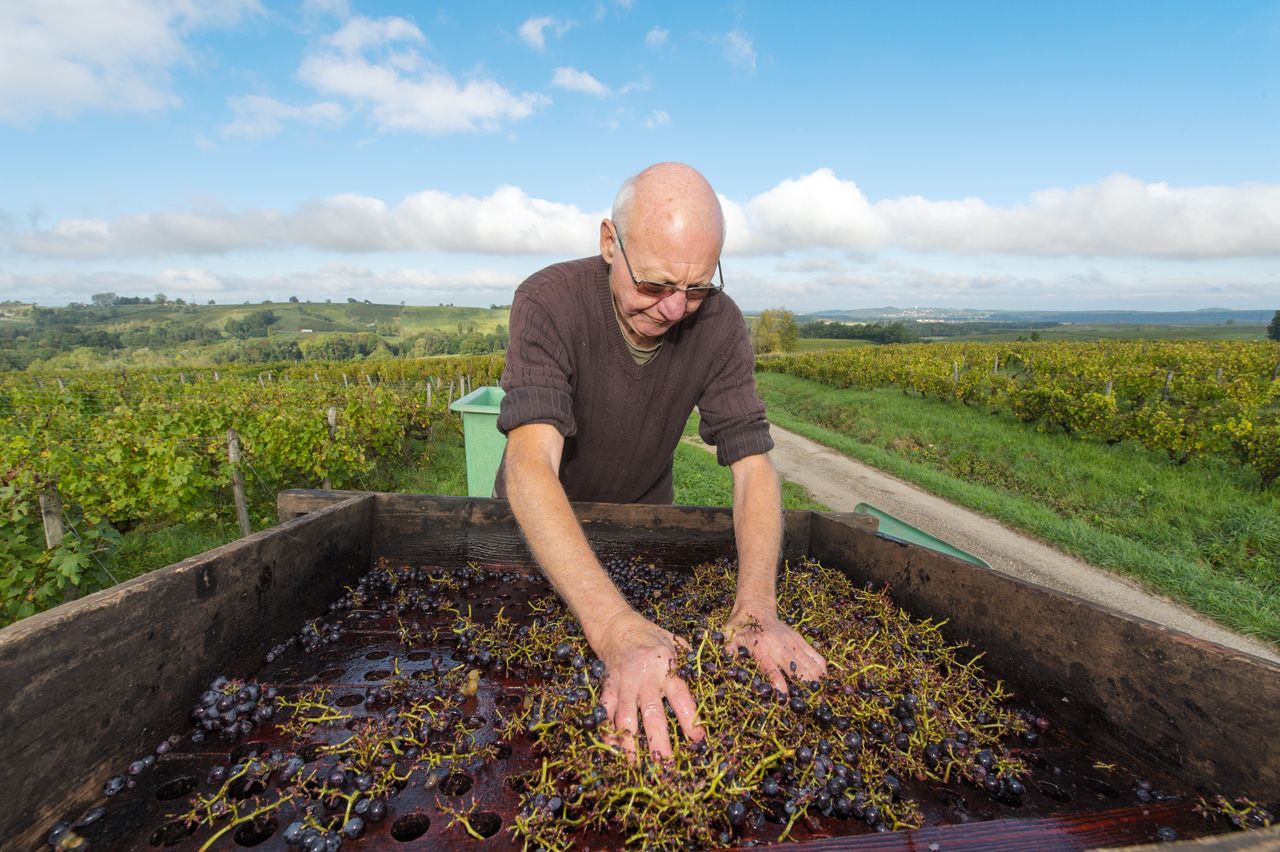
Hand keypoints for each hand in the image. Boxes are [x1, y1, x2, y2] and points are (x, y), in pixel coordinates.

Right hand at [594, 610, 704, 761]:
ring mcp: (624, 682)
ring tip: (635, 765)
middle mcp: (645, 676)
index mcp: (667, 667)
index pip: (681, 696)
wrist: (617, 625)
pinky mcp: (608, 685)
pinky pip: (605, 710)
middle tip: (665, 765)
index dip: (689, 719)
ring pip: (626, 715)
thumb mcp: (677, 644)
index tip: (699, 740)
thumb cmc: (653, 637)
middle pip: (652, 712)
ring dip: (629, 742)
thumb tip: (716, 683)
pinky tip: (610, 747)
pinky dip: (606, 728)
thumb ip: (691, 664)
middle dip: (658, 741)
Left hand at [723, 603, 826, 692]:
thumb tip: (719, 670)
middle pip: (797, 669)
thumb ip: (727, 653)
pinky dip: (822, 670)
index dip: (779, 683)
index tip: (785, 698)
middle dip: (804, 687)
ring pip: (811, 664)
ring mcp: (793, 642)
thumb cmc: (739, 627)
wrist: (756, 608)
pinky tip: (822, 682)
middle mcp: (780, 645)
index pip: (771, 668)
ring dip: (815, 681)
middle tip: (808, 706)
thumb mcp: (727, 638)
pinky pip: (817, 656)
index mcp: (760, 647)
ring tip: (818, 698)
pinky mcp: (800, 640)